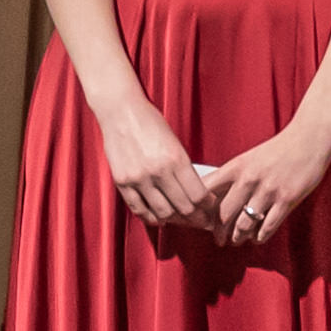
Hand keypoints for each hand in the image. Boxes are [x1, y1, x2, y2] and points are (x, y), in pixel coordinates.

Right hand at [95, 97, 216, 237]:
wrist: (120, 110)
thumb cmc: (149, 121)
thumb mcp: (174, 142)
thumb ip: (183, 167)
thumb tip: (194, 193)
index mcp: (176, 159)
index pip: (198, 195)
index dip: (207, 207)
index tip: (210, 208)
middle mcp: (158, 171)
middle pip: (183, 208)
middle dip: (195, 217)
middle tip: (200, 220)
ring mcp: (139, 179)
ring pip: (162, 213)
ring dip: (174, 220)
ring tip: (179, 219)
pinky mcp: (123, 182)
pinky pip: (139, 209)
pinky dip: (150, 217)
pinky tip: (157, 218)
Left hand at [203, 119, 330, 251]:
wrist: (309, 139)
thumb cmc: (278, 149)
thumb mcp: (249, 158)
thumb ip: (233, 177)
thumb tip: (213, 199)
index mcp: (236, 166)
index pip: (207, 191)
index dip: (199, 208)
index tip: (198, 219)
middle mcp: (249, 179)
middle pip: (224, 214)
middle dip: (218, 232)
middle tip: (218, 239)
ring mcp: (268, 191)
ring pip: (244, 224)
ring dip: (238, 237)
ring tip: (237, 240)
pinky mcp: (287, 200)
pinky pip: (268, 227)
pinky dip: (260, 237)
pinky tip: (256, 238)